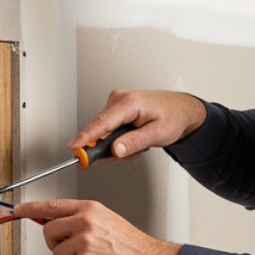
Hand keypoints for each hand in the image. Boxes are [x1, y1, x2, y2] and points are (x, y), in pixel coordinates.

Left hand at [14, 198, 178, 254]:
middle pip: (47, 232)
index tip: (18, 210)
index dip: (31, 209)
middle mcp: (85, 221)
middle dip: (55, 244)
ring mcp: (85, 240)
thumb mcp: (105, 220)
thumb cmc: (129, 244)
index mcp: (89, 208)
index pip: (52, 205)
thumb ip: (79, 218)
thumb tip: (54, 222)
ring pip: (56, 254)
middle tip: (72, 249)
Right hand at [69, 90, 206, 160]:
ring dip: (119, 145)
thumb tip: (115, 150)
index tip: (74, 147)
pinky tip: (133, 139)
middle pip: (101, 130)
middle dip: (112, 148)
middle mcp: (119, 99)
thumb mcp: (158, 134)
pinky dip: (119, 140)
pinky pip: (109, 130)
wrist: (180, 110)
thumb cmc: (173, 117)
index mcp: (129, 102)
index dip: (86, 137)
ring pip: (105, 133)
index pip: (102, 123)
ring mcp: (116, 103)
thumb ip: (135, 142)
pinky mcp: (116, 109)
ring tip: (138, 144)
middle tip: (128, 154)